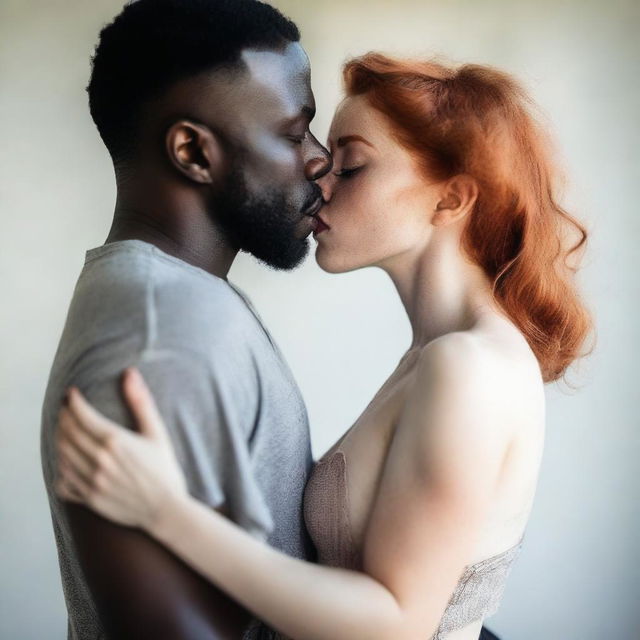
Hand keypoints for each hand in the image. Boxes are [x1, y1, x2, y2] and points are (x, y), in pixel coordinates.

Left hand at [55, 367, 187, 530]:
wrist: (166, 509)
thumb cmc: (165, 469)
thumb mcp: (157, 432)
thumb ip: (141, 402)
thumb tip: (130, 374)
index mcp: (115, 441)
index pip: (82, 415)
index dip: (73, 402)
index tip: (72, 394)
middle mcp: (98, 460)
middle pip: (68, 433)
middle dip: (64, 417)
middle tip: (66, 410)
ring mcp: (91, 481)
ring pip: (63, 455)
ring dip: (60, 439)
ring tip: (65, 430)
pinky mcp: (89, 498)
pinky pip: (64, 481)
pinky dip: (61, 469)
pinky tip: (68, 461)